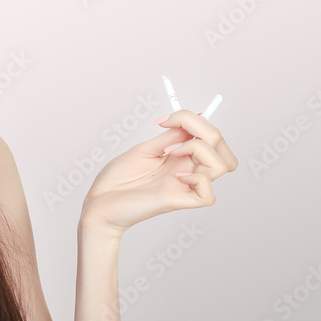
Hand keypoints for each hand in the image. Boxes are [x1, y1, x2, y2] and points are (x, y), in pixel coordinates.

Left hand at [81, 110, 237, 236]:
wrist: (98, 202)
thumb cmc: (116, 179)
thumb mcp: (143, 150)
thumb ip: (169, 137)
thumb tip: (195, 119)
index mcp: (179, 157)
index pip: (208, 136)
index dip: (195, 120)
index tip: (165, 119)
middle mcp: (186, 170)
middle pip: (222, 149)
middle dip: (208, 130)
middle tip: (178, 130)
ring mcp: (184, 186)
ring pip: (223, 166)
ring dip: (202, 151)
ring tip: (174, 153)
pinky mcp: (177, 201)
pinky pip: (208, 196)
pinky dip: (199, 180)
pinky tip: (178, 177)